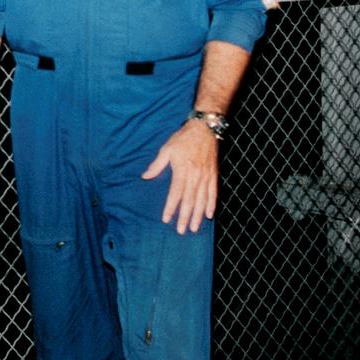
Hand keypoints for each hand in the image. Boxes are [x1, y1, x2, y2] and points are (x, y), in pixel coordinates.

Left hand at [141, 119, 218, 233]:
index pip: (175, 193)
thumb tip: (145, 176)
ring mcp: (205, 176)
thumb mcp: (167, 149)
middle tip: (181, 231)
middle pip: (189, 200)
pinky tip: (209, 215)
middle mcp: (195, 176)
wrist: (205, 128)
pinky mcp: (213, 175)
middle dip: (185, 217)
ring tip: (194, 228)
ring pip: (202, 200)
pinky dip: (211, 204)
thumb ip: (157, 164)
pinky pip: (213, 192)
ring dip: (197, 215)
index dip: (170, 207)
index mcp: (182, 170)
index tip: (166, 219)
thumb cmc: (183, 138)